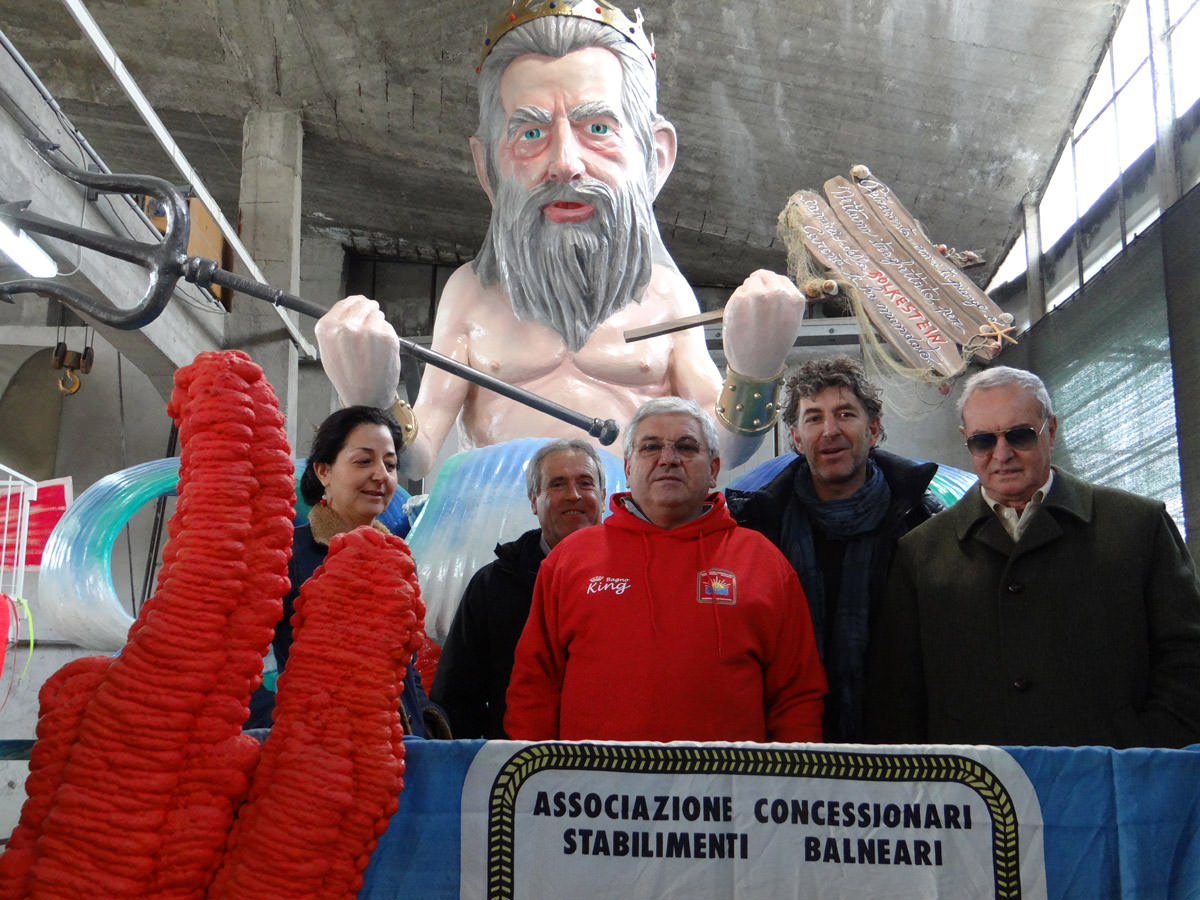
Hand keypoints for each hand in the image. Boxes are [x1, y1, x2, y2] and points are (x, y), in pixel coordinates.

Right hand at [314, 295, 401, 409]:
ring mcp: (367, 331)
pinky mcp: (386, 337)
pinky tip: (381, 352)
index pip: (345, 303)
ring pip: (377, 316)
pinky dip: (388, 336)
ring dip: (378, 326)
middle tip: (370, 326)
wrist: (366, 399)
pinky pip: (388, 327)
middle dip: (369, 312)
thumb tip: (349, 307)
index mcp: (327, 328)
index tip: (361, 305)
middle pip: (363, 305)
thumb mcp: (329, 352)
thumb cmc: (349, 379)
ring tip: (373, 347)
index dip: (355, 304)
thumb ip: (335, 327)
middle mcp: (346, 327)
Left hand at [721, 270, 805, 377]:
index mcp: (795, 299)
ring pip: (749, 282)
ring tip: (749, 317)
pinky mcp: (740, 300)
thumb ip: (783, 300)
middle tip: (753, 308)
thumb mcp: (789, 321)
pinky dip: (736, 304)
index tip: (766, 300)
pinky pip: (737, 293)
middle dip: (757, 287)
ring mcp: (759, 295)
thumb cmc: (771, 346)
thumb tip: (771, 283)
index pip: (780, 279)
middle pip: (763, 276)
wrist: (756, 367)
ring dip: (746, 295)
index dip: (770, 288)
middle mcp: (779, 293)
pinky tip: (741, 320)